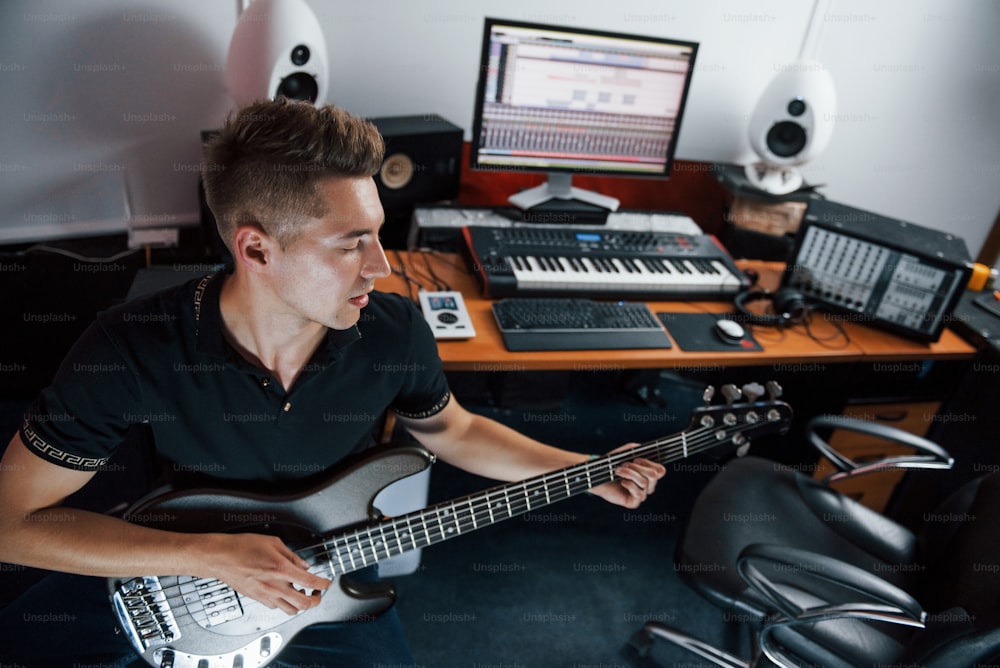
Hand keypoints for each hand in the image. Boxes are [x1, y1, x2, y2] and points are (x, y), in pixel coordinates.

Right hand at [201, 533, 331, 614]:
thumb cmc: (242, 547)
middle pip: (304, 604)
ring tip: (302, 595)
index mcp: (282, 569)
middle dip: (316, 600)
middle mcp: (275, 586)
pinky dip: (285, 604)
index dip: (324, 585)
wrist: (220, 557)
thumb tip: (303, 564)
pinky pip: (276, 608)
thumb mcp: (273, 543)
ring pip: (291, 610)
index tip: (327, 583)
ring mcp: (266, 595)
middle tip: (318, 593)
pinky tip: (285, 594)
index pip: (311, 582)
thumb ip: (291, 555)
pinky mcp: (257, 599)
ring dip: (301, 605)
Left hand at [588, 443, 664, 508]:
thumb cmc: (612, 464)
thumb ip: (638, 449)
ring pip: (644, 483)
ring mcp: (641, 494)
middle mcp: (647, 486)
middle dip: (637, 467)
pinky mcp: (633, 503)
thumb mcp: (626, 452)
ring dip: (629, 474)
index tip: (636, 459)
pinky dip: (629, 485)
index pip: (661, 471)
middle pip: (653, 475)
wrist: (596, 475)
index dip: (650, 463)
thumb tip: (647, 451)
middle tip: (624, 465)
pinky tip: (621, 482)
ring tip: (618, 471)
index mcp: (648, 474)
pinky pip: (639, 494)